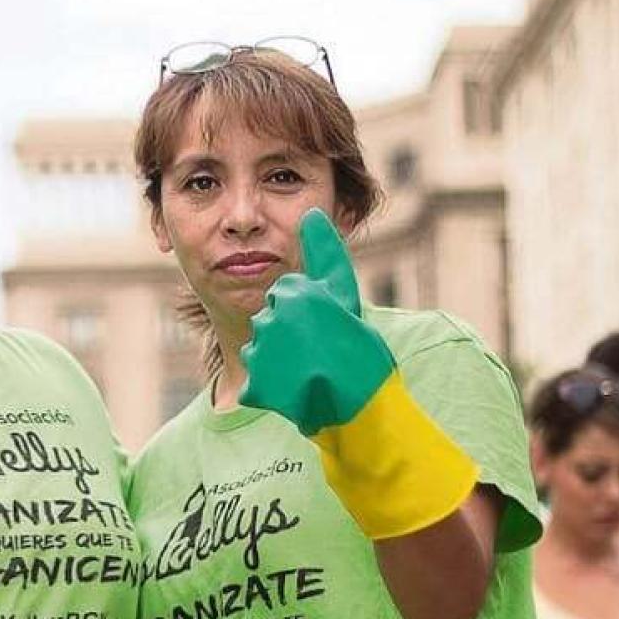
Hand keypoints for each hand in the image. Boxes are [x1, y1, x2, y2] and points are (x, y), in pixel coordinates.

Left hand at [240, 208, 391, 432]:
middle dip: (289, 335)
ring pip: (262, 350)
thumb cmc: (360, 349)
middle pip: (270, 320)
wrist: (363, 406)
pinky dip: (273, 391)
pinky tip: (296, 391)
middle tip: (319, 352)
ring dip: (280, 362)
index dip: (307, 313)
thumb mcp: (346, 296)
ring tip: (310, 372)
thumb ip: (325, 253)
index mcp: (293, 292)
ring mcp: (261, 352)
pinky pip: (257, 384)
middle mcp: (271, 317)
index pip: (285, 294)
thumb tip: (311, 212)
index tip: (323, 327)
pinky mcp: (255, 384)